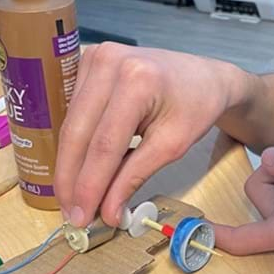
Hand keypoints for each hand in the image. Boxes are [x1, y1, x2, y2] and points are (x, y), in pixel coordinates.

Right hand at [55, 43, 248, 227]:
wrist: (204, 76)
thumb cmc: (197, 107)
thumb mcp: (172, 146)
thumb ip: (135, 177)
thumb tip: (107, 212)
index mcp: (137, 80)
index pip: (104, 144)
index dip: (90, 185)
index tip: (83, 216)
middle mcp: (109, 62)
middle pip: (78, 133)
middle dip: (72, 180)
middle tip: (71, 215)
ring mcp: (95, 57)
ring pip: (70, 124)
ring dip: (69, 165)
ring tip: (72, 199)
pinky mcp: (88, 62)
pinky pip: (73, 111)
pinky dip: (75, 145)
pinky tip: (76, 171)